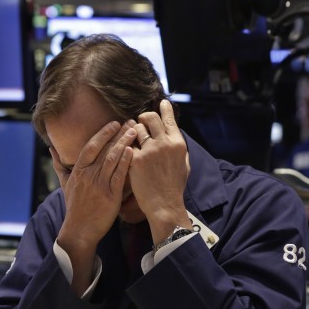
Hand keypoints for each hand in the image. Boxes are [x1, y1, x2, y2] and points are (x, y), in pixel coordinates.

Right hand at [52, 120, 137, 249]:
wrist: (80, 230)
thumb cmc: (74, 206)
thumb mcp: (65, 184)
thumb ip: (60, 165)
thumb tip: (51, 149)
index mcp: (78, 171)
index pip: (91, 146)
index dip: (103, 133)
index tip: (114, 123)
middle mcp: (88, 175)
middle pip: (105, 149)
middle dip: (118, 133)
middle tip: (130, 121)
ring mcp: (99, 185)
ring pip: (113, 159)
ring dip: (125, 143)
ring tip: (135, 131)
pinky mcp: (111, 196)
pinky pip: (119, 175)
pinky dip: (126, 162)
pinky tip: (133, 151)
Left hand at [129, 100, 191, 242]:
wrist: (164, 205)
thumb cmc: (174, 187)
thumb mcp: (184, 164)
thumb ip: (179, 148)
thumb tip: (175, 135)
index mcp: (177, 143)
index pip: (170, 119)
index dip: (165, 109)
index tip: (162, 103)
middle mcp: (164, 143)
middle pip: (150, 118)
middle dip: (144, 117)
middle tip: (141, 121)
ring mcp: (149, 150)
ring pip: (136, 128)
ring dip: (133, 130)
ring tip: (132, 136)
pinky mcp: (135, 159)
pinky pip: (127, 144)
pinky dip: (125, 145)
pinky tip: (124, 149)